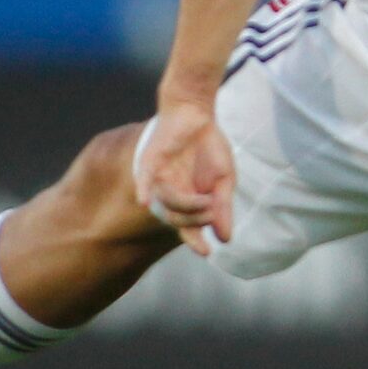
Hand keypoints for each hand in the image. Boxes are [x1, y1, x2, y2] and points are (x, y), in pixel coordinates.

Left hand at [132, 100, 236, 257]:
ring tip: (207, 199)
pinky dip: (144, 192)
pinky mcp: (150, 164)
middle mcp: (171, 194)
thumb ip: (223, 208)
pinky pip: (145, 182)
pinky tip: (142, 202)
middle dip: (196, 220)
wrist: (196, 115)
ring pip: (167, 204)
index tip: (206, 253)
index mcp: (188, 200)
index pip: (187, 227)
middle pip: (177, 220)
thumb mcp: (224, 180)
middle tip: (213, 209)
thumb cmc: (209, 147)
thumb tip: (226, 239)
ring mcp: (159, 180)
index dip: (194, 241)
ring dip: (187, 206)